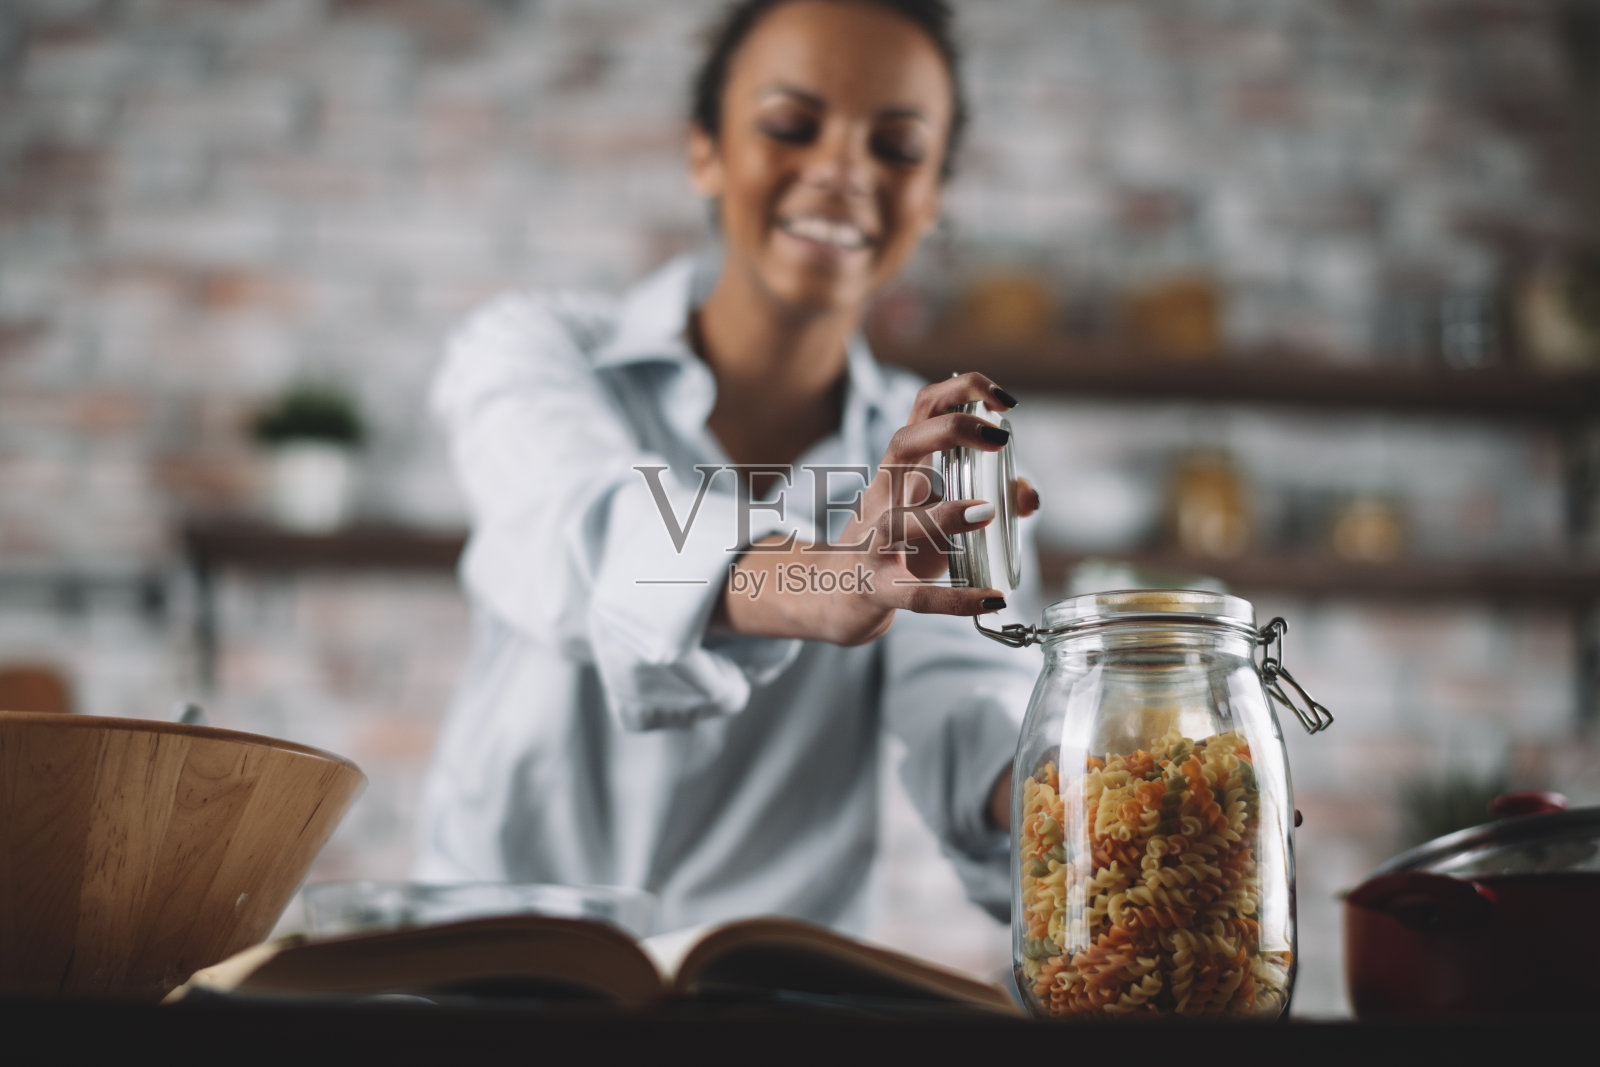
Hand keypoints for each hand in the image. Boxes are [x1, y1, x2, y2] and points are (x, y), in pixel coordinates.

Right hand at [722, 373, 1022, 645]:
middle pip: (903, 444)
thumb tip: (1028, 493)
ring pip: (899, 521)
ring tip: (987, 511)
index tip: (1003, 398)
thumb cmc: (893, 549)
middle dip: (951, 430)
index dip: (961, 391)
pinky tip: (993, 599)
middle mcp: (883, 497)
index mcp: (900, 471)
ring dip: (944, 513)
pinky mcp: (876, 588)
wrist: (831, 595)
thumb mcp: (937, 517)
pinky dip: (955, 598)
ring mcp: (874, 543)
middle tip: (999, 437)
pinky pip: (914, 594)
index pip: (923, 410)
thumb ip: (985, 499)